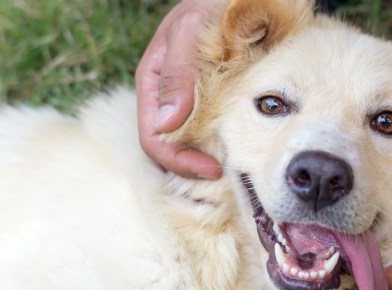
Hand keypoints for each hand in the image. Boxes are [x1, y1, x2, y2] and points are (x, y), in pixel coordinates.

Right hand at [136, 0, 223, 178]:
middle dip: (191, 166)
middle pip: (168, 146)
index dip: (178, 161)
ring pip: (188, 140)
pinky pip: (209, 127)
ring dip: (204, 156)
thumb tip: (166, 123)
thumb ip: (177, 74)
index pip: (153, 138)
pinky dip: (220, 141)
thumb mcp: (191, 32)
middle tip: (226, 172)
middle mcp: (167, 95)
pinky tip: (238, 143)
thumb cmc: (211, 5)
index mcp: (153, 83)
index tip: (212, 169)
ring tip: (231, 163)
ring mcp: (188, 97)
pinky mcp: (210, 96)